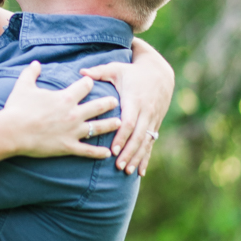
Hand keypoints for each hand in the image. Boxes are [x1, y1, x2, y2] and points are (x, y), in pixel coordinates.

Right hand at [2, 63, 120, 158]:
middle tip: (115, 101)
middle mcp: (73, 113)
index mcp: (65, 98)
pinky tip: (108, 153)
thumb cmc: (17, 108)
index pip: (84, 86)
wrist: (12, 131)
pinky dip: (99, 153)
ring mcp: (73, 131)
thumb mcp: (23, 86)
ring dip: (110, 125)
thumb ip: (31, 73)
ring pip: (97, 128)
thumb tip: (35, 63)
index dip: (88, 82)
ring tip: (119, 123)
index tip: (91, 81)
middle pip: (97, 106)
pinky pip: (88, 151)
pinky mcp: (68, 146)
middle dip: (108, 103)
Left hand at [80, 41, 173, 175]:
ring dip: (136, 158)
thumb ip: (99, 72)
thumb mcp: (117, 69)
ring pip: (146, 142)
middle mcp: (146, 112)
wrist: (159, 73)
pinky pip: (151, 143)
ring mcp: (152, 119)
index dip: (121, 137)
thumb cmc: (132, 71)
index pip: (129, 122)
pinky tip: (140, 172)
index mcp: (135, 100)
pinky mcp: (155, 124)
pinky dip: (146, 158)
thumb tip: (81, 71)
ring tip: (127, 171)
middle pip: (138, 136)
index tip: (112, 149)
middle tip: (118, 166)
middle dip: (129, 152)